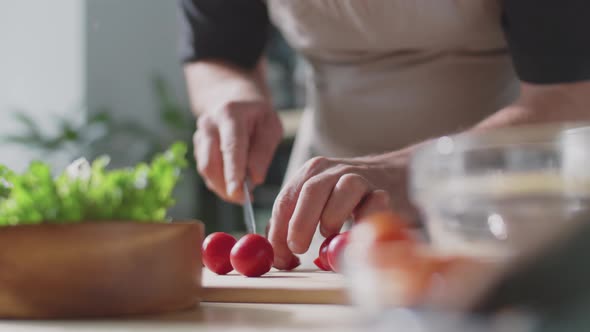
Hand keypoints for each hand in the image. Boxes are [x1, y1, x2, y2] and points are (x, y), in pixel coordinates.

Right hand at [193, 100, 282, 202]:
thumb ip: (263, 152)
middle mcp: (209, 124)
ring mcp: (199, 135)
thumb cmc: (257, 114)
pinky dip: (219, 181)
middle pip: (211, 163)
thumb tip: (254, 179)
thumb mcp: (271, 126)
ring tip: (243, 191)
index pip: (231, 148)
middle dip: (226, 187)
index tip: (238, 193)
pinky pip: (206, 170)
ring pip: (206, 170)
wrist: (232, 97)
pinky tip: (233, 180)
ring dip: (223, 187)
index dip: (233, 173)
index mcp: (230, 114)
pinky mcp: (197, 146)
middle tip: (245, 200)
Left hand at [267, 152, 419, 268]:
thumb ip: (294, 225)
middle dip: (300, 224)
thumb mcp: (315, 205)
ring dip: (333, 217)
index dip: (278, 232)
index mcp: (309, 173)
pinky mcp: (383, 190)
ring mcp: (360, 177)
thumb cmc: (346, 201)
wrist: (393, 178)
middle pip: (311, 191)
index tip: (282, 258)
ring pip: (345, 188)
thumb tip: (279, 257)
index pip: (285, 201)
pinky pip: (376, 203)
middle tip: (299, 249)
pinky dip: (365, 220)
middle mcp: (332, 171)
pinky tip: (358, 233)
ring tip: (330, 235)